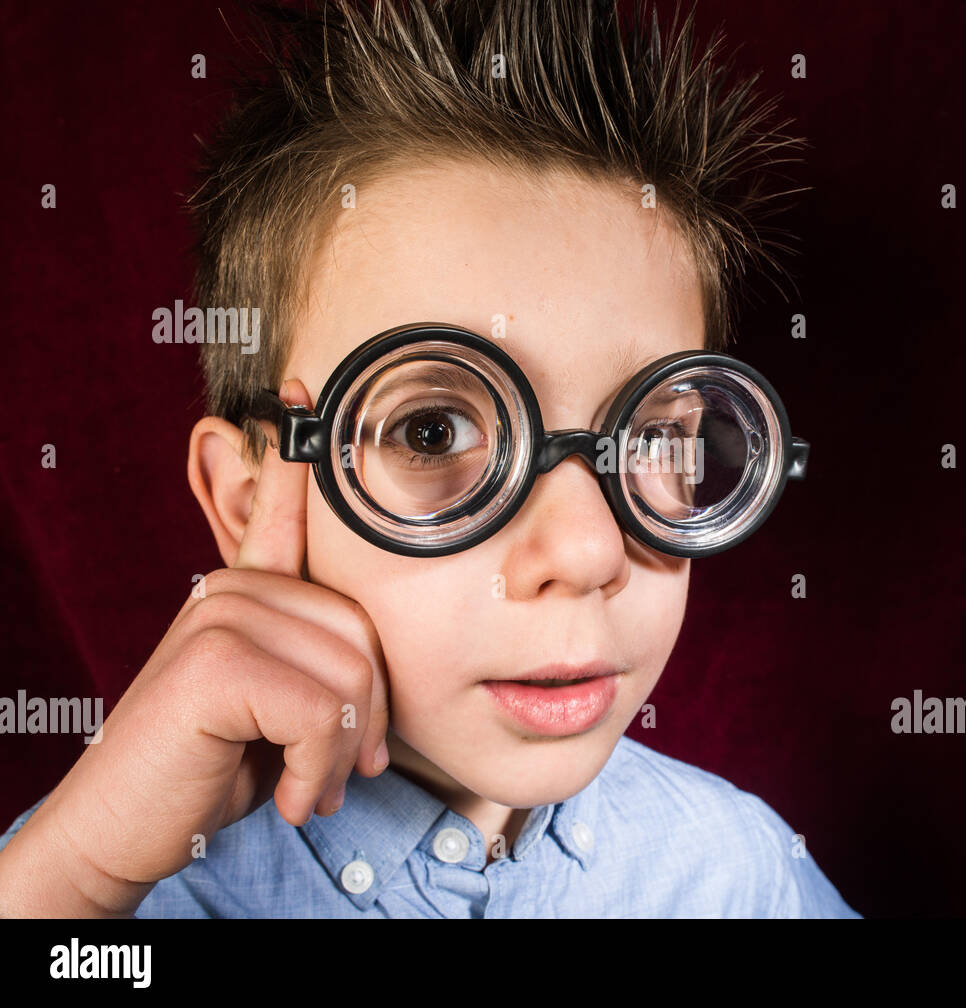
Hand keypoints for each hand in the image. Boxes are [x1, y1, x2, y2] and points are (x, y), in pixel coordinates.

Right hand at [0, 380, 389, 916]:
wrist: (126, 832)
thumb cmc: (211, 769)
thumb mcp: (272, 709)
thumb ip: (311, 666)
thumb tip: (371, 671)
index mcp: (244, 594)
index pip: (276, 513)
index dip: (296, 459)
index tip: (303, 391)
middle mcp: (229, 590)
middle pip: (362, 633)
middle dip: (367, 718)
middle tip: (338, 772)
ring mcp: (216, 615)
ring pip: (350, 673)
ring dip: (341, 753)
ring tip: (310, 787)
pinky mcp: (212, 660)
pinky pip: (323, 707)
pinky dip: (320, 767)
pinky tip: (290, 795)